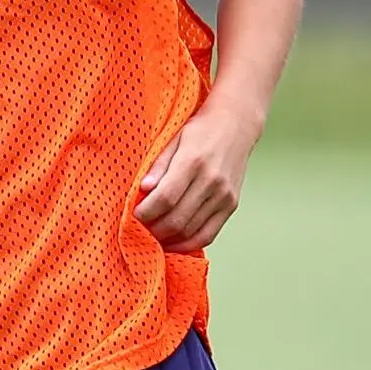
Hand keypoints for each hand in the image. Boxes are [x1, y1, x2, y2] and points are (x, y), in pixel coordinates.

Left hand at [134, 103, 260, 253]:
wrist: (236, 125)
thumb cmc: (200, 130)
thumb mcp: (173, 139)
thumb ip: (158, 166)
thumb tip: (142, 190)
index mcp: (193, 162)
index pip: (166, 198)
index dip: (146, 211)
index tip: (134, 214)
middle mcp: (212, 181)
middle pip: (177, 219)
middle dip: (154, 228)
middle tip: (140, 227)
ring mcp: (224, 196)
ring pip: (191, 231)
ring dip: (169, 238)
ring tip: (153, 235)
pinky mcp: (231, 205)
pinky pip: (208, 235)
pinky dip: (189, 244)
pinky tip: (173, 242)